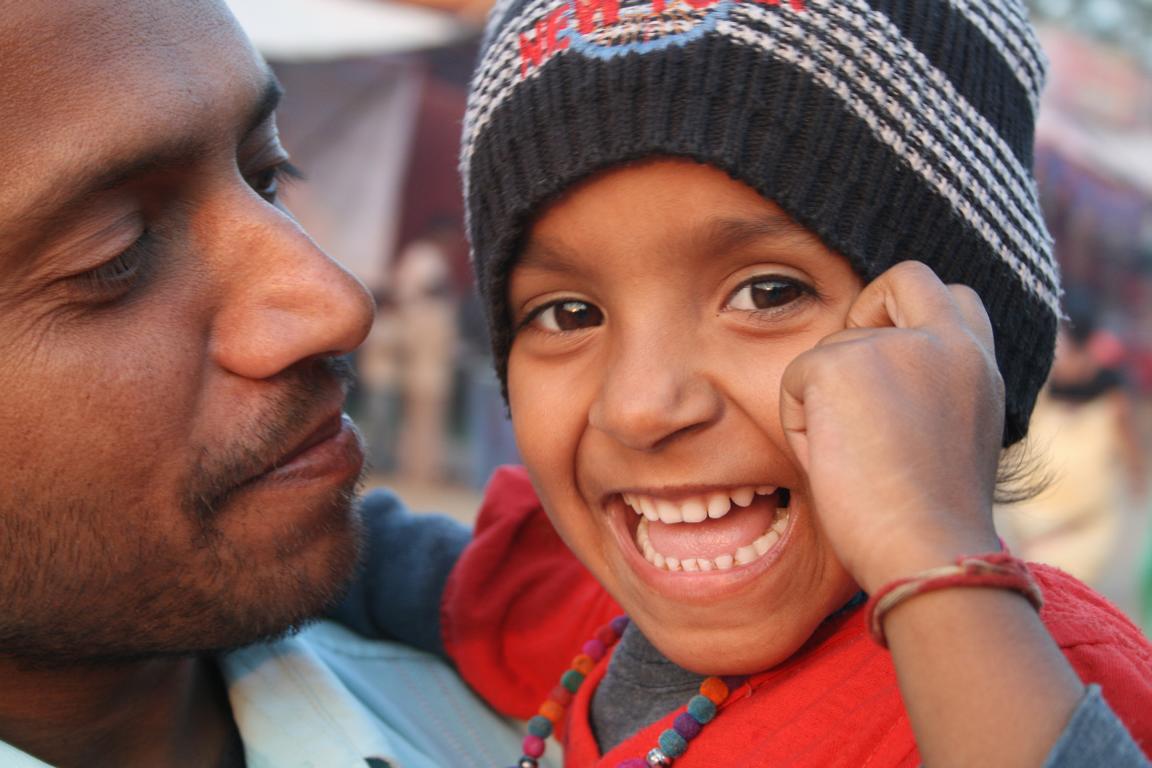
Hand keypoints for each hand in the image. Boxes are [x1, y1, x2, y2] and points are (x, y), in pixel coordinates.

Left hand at [780, 261, 1004, 591]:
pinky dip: (799, 421)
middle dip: (870, 308)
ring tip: (852, 458)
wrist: (926, 553)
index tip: (894, 353)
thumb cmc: (932, 522)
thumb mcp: (959, 440)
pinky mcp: (839, 365)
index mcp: (981, 364)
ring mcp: (894, 346)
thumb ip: (935, 390)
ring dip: (827, 398)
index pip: (954, 296)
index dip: (913, 314)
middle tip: (855, 376)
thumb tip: (884, 382)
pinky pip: (796, 379)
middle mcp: (949, 342)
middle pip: (904, 278)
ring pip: (833, 346)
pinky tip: (830, 461)